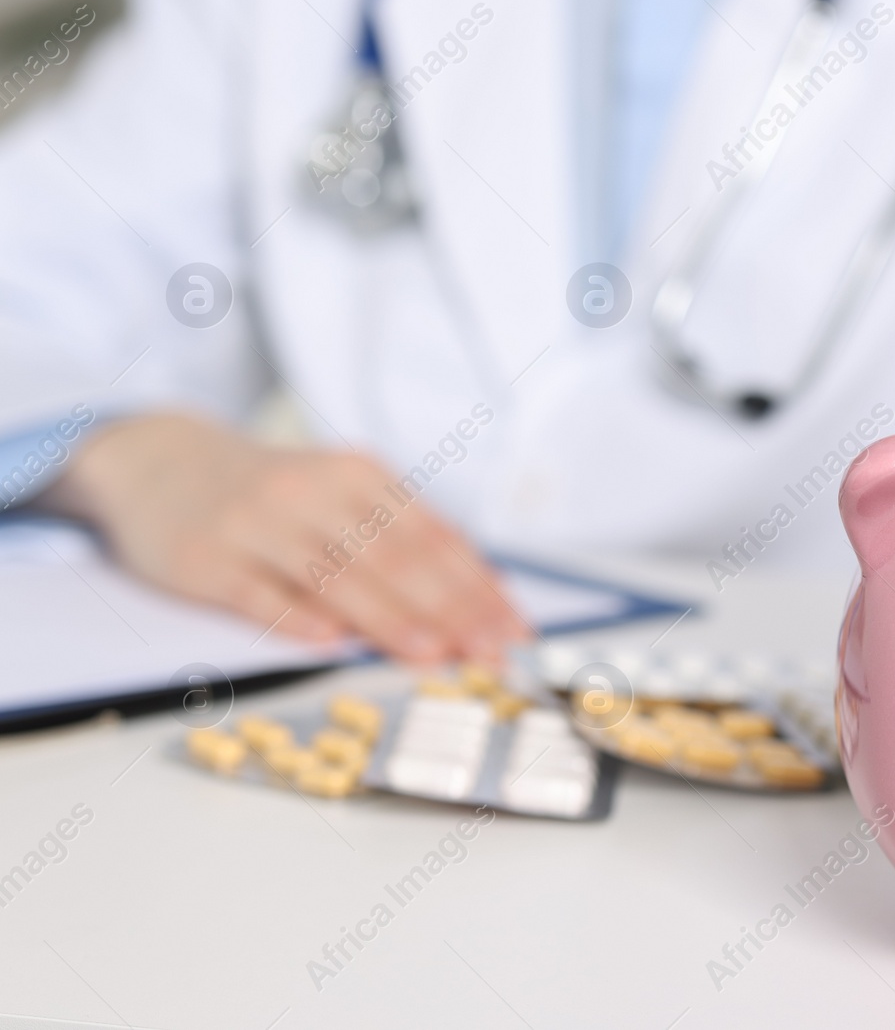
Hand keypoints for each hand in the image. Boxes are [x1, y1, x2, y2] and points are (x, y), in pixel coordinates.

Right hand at [37, 414, 530, 661]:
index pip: (434, 537)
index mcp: (359, 477)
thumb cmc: (273, 493)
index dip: (478, 586)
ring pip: (335, 575)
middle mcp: (314, 493)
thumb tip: (477, 596)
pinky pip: (257, 592)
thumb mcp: (341, 495)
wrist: (160, 461)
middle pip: (394, 557)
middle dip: (451, 608)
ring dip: (390, 617)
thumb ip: (401, 539)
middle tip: (490, 654)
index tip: (514, 631)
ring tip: (434, 654)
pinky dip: (296, 617)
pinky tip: (331, 642)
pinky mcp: (207, 559)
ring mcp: (258, 525)